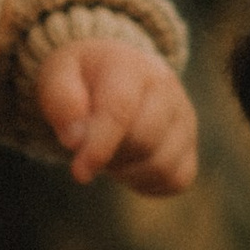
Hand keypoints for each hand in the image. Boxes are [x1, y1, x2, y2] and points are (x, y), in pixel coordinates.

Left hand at [35, 38, 200, 195]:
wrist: (113, 71)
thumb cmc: (81, 78)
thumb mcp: (57, 75)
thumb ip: (62, 102)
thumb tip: (74, 140)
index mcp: (131, 65)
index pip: (121, 110)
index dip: (99, 146)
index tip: (80, 172)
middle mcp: (167, 88)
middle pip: (144, 141)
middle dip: (110, 155)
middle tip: (90, 145)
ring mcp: (185, 117)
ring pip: (162, 166)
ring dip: (127, 171)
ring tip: (109, 150)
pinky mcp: (191, 145)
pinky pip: (176, 180)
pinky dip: (147, 183)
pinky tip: (128, 164)